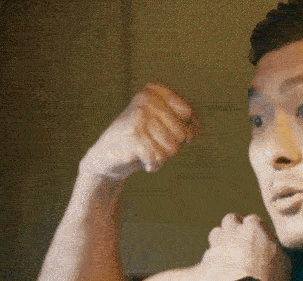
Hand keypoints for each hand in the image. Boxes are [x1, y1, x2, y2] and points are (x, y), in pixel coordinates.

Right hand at [79, 83, 199, 181]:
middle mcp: (146, 101)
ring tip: (146, 151)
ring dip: (162, 157)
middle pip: (182, 134)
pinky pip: (159, 159)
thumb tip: (196, 132)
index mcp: (154, 93)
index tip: (168, 133)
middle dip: (171, 147)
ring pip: (172, 149)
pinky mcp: (133, 136)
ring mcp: (138, 118)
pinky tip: (141, 160)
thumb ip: (183, 125)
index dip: (184, 130)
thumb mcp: (163, 128)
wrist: (107, 156)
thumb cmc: (141, 141)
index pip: (188, 113)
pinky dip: (152, 165)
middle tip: (152, 144)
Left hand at [202, 213, 291, 280]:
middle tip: (243, 241)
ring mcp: (218, 245)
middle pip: (231, 219)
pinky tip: (223, 269)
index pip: (254, 219)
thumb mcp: (285, 262)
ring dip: (223, 239)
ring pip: (216, 233)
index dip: (257, 230)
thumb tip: (274, 245)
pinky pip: (210, 254)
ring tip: (231, 253)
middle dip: (236, 227)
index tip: (260, 240)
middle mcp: (233, 232)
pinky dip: (215, 259)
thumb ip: (276, 247)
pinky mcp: (207, 260)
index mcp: (254, 228)